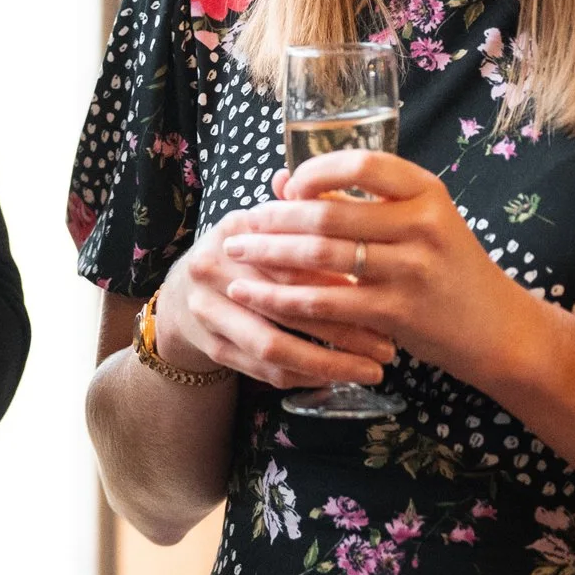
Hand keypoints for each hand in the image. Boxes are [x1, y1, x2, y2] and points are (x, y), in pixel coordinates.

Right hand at [152, 204, 400, 391]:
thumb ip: (301, 214)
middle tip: (389, 345)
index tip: (381, 296)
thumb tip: (339, 196)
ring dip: (330, 363)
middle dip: (345, 329)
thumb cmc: (243, 257)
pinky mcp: (214, 347)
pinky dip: (307, 376)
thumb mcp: (264, 226)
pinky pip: (266, 371)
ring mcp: (209, 311)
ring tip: (373, 370)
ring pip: (275, 346)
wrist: (185, 295)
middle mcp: (214, 270)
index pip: (291, 257)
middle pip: (286, 304)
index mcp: (234, 231)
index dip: (338, 278)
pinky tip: (340, 378)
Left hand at [221, 150, 552, 391]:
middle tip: (236, 225)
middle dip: (271, 219)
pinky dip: (282, 298)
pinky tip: (253, 296)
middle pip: (327, 212)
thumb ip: (357, 201)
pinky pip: (326, 301)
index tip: (285, 186)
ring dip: (267, 255)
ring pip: (320, 256)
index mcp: (427, 192)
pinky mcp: (399, 312)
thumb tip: (279, 179)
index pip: (361, 162)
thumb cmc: (448, 269)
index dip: (314, 170)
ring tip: (233, 254)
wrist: (501, 331)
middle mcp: (423, 224)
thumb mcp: (419, 224)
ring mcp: (413, 269)